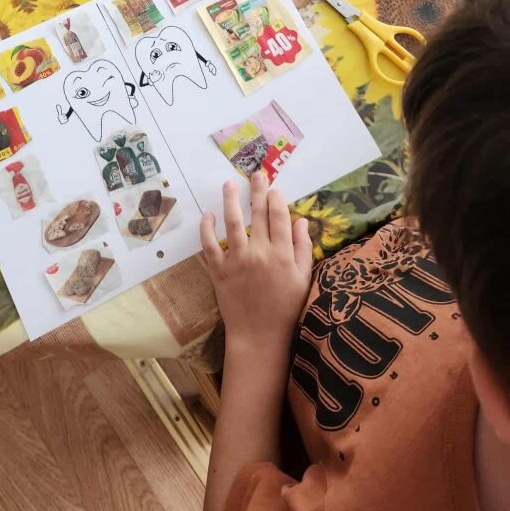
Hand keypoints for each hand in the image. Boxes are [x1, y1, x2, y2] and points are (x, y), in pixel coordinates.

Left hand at [200, 173, 312, 352]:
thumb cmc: (285, 308)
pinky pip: (209, 244)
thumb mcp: (303, 279)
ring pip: (232, 222)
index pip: (279, 217)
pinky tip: (209, 214)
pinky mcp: (218, 270)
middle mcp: (259, 253)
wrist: (259, 336)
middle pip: (257, 214)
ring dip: (230, 200)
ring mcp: (237, 260)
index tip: (274, 188)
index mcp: (282, 254)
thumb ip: (303, 248)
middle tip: (256, 174)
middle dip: (257, 191)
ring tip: (229, 184)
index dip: (276, 199)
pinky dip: (207, 228)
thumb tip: (302, 220)